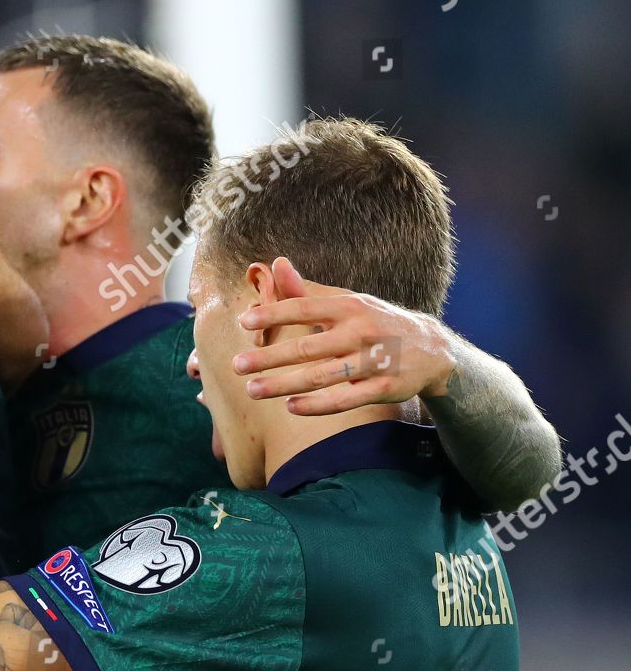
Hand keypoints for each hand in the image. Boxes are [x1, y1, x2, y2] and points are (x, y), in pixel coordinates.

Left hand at [233, 257, 457, 414]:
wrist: (433, 349)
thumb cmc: (377, 323)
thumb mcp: (348, 302)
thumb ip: (309, 291)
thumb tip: (276, 264)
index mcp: (350, 307)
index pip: (306, 308)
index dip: (274, 314)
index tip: (244, 322)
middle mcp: (362, 332)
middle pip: (308, 347)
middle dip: (270, 357)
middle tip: (236, 365)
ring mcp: (375, 361)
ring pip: (323, 376)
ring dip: (284, 384)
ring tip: (253, 390)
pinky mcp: (384, 388)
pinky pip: (346, 399)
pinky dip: (318, 405)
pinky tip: (291, 406)